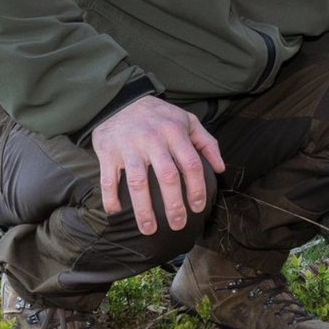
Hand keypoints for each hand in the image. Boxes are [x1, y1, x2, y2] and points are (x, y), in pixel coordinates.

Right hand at [91, 95, 224, 235]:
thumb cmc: (157, 115)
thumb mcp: (186, 120)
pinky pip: (109, 180)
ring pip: (138, 183)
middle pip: (167, 177)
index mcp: (174, 132)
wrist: (120, 99)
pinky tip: (116, 213)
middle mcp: (152, 139)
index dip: (197, 189)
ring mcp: (129, 147)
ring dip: (144, 210)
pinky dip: (111, 198)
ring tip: (149, 229)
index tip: (198, 208)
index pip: (191, 164)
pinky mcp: (108, 152)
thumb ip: (206, 142)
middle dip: (174, 205)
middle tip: (178, 225)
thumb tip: (220, 168)